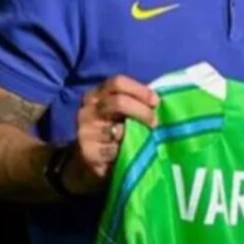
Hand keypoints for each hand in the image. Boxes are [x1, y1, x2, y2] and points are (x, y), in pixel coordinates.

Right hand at [64, 75, 158, 193]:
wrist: (87, 161)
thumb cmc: (111, 129)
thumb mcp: (119, 111)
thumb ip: (133, 102)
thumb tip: (158, 100)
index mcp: (96, 94)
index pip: (117, 82)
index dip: (139, 90)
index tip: (156, 102)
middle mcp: (87, 110)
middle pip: (118, 102)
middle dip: (142, 111)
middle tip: (155, 122)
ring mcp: (85, 131)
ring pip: (117, 128)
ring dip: (136, 133)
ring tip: (144, 138)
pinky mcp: (87, 152)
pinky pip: (114, 149)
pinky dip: (126, 150)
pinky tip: (129, 151)